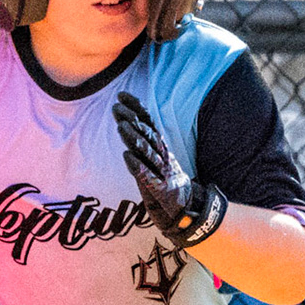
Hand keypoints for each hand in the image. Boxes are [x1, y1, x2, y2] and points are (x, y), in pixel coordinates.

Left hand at [113, 91, 228, 247]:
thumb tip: (128, 121)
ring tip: (120, 127)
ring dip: (134, 139)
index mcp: (161, 147)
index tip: (122, 95)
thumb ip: (143, 142)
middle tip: (116, 108)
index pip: (149, 123)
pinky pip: (148, 176)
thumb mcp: (156, 158)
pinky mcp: (161, 189)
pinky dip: (137, 166)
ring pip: (147, 152)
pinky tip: (127, 156)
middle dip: (131, 119)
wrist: (187, 209)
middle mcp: (162, 156)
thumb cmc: (167, 182)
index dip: (136, 108)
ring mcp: (162, 172)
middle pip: (146, 134)